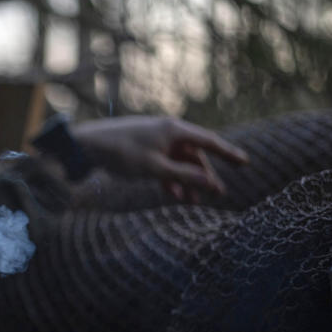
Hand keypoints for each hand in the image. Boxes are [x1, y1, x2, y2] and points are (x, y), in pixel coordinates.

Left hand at [71, 116, 249, 202]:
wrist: (86, 145)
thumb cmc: (122, 153)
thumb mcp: (156, 169)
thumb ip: (185, 176)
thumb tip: (213, 183)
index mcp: (174, 130)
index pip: (209, 142)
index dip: (228, 154)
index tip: (245, 163)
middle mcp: (167, 131)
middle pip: (193, 154)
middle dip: (202, 175)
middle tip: (212, 195)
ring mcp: (154, 140)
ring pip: (178, 161)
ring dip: (186, 180)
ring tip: (191, 201)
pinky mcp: (142, 148)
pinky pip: (163, 163)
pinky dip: (169, 177)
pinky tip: (173, 193)